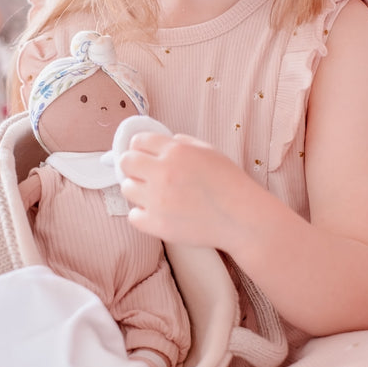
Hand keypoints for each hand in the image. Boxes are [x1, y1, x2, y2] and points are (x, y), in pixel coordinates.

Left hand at [120, 132, 255, 250]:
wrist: (242, 218)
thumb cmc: (229, 183)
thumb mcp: (208, 151)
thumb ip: (181, 143)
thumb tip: (158, 143)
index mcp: (175, 151)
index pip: (138, 141)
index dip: (139, 147)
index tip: (144, 155)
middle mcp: (163, 173)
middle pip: (125, 162)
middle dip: (132, 166)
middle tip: (143, 174)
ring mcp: (158, 200)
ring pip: (126, 189)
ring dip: (137, 190)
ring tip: (154, 195)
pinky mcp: (157, 224)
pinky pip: (133, 216)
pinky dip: (142, 214)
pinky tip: (157, 213)